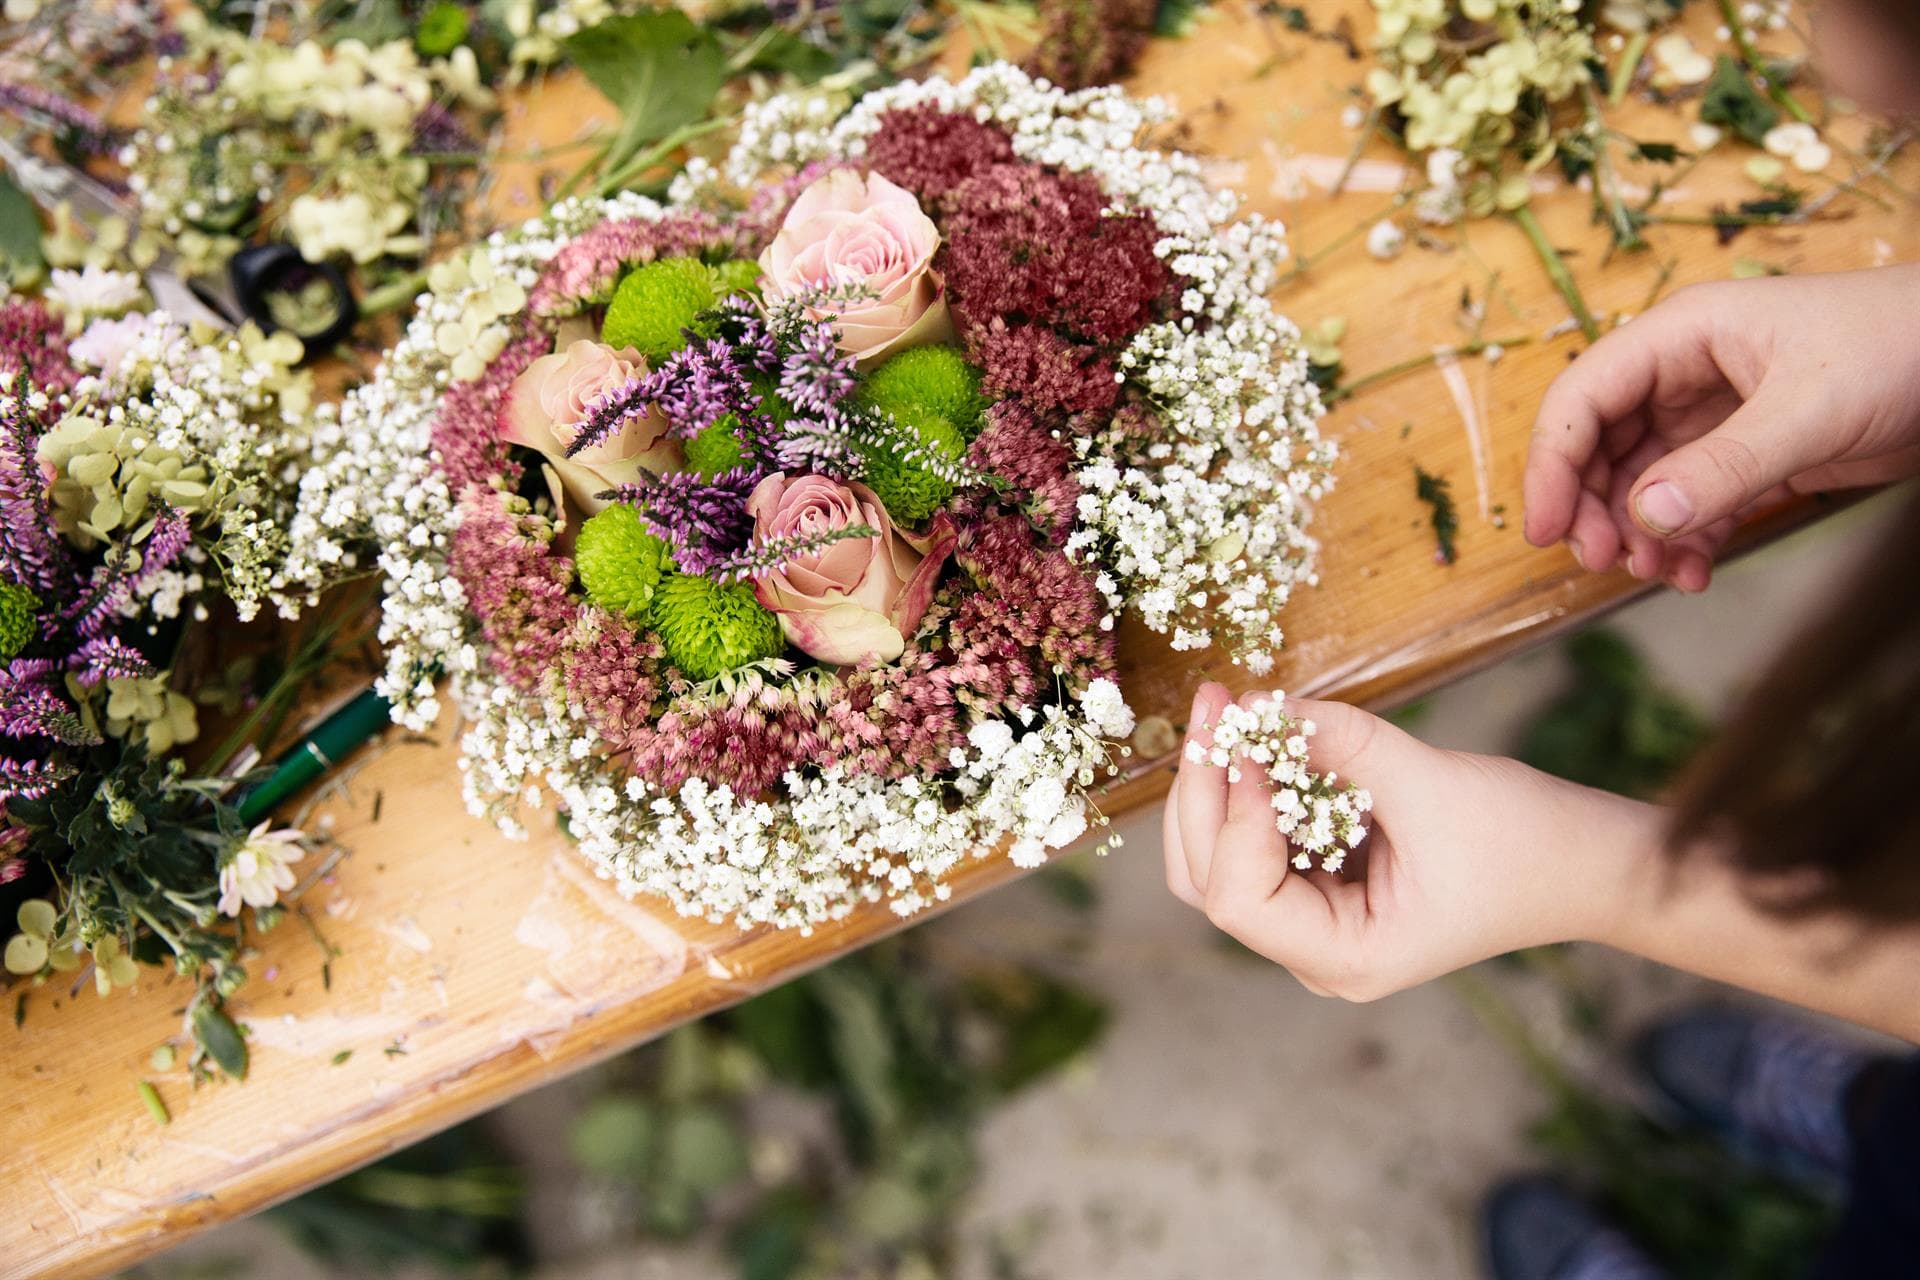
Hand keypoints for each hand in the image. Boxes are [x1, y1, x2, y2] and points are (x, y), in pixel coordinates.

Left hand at [1163, 684, 1661, 1000]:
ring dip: (1219, 784)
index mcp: (1344, 957)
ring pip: (1222, 860)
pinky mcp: (1324, 885)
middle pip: (1211, 880)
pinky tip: (1259, 734)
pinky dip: (1252, 788)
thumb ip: (1341, 745)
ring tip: (1228, 709)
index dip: (1230, 819)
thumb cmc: (1523, 843)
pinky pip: (1262, 839)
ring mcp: (1316, 922)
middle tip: (1215, 705)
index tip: (1248, 746)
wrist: (1584, 863)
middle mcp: (1317, 953)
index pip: (1238, 900)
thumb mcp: (1428, 783)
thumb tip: (1260, 706)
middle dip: (1203, 791)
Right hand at [1524, 265, 1919, 591]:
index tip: (1549, 530)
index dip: (1553, 463)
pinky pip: (1691, 502)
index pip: (1584, 397)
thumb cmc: (1904, 346)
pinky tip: (1695, 572)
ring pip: (1641, 481)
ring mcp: (1715, 414)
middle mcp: (1686, 372)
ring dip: (1638, 533)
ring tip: (1658, 572)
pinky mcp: (1748, 452)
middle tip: (1605, 561)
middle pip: (1600, 444)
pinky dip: (1683, 541)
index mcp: (1683, 336)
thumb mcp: (1811, 409)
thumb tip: (1646, 517)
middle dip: (1593, 508)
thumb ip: (1727, 465)